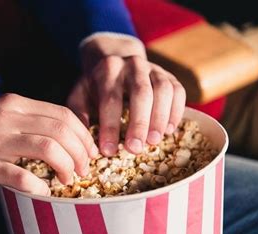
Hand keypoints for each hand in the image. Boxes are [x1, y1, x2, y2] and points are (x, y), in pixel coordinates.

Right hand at [0, 94, 97, 194]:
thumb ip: (20, 121)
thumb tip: (53, 137)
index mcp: (12, 104)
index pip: (62, 113)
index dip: (83, 134)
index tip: (89, 152)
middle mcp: (6, 116)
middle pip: (61, 129)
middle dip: (81, 152)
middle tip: (84, 169)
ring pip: (47, 147)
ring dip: (66, 166)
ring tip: (69, 180)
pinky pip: (20, 174)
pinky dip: (38, 184)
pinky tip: (43, 192)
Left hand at [67, 35, 185, 155]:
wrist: (114, 58)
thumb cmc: (95, 86)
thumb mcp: (80, 95)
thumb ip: (79, 114)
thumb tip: (84, 140)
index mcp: (108, 68)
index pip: (110, 99)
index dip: (110, 126)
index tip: (108, 151)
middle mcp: (133, 64)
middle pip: (141, 93)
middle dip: (139, 123)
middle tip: (135, 149)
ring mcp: (154, 68)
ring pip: (163, 90)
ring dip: (160, 118)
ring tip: (154, 142)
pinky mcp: (169, 76)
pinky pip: (178, 91)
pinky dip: (176, 111)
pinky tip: (169, 131)